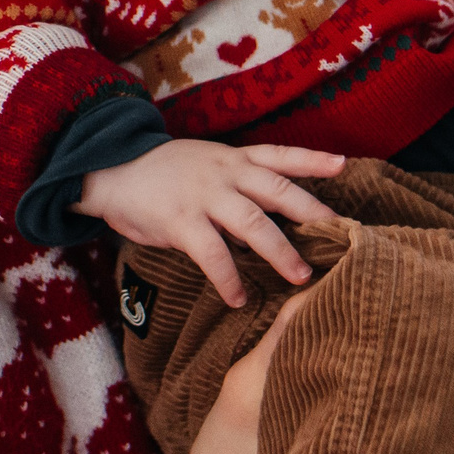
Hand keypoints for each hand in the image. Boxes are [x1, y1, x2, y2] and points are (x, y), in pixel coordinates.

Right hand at [77, 139, 343, 305]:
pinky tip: (239, 298)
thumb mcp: (203, 166)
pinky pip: (212, 254)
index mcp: (232, 159)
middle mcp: (224, 173)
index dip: (312, 160)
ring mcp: (203, 195)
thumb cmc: (160, 173)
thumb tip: (268, 218)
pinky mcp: (180, 220)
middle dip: (312, 213)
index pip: (279, 155)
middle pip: (278, 191)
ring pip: (254, 223)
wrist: (110, 170)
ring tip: (300, 276)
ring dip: (280, 251)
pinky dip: (229, 279)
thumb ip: (235, 187)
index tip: (343, 164)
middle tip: (340, 235)